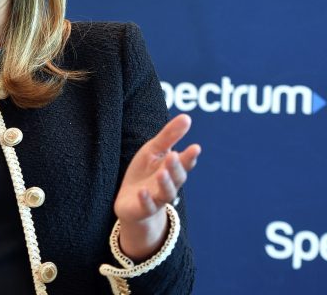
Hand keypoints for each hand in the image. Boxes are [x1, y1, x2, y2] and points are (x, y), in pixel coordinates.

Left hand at [113, 114, 200, 258]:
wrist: (130, 202)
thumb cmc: (144, 173)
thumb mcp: (154, 150)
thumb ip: (170, 136)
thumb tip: (187, 117)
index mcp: (172, 169)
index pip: (183, 163)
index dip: (189, 157)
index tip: (195, 147)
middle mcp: (168, 185)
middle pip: (177, 178)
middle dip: (176, 167)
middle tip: (174, 155)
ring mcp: (156, 198)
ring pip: (166, 193)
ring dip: (165, 183)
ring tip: (162, 173)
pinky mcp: (143, 209)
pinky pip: (146, 206)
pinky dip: (145, 199)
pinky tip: (142, 191)